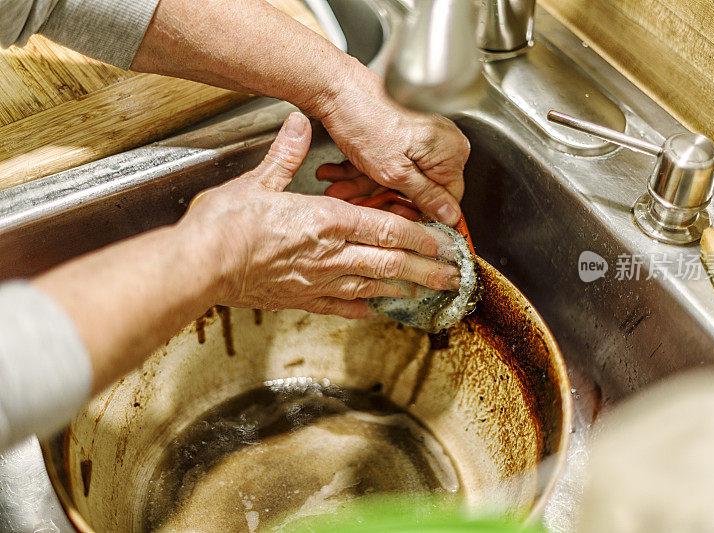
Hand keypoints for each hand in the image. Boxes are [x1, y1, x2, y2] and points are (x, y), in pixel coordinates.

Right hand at [179, 112, 461, 317]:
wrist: (199, 267)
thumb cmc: (224, 225)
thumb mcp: (258, 180)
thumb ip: (286, 155)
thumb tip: (298, 124)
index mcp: (326, 221)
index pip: (387, 228)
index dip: (420, 236)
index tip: (444, 242)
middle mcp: (330, 255)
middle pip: (391, 263)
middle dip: (427, 270)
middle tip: (453, 276)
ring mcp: (317, 281)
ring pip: (373, 286)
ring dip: (405, 290)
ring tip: (428, 294)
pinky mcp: (299, 300)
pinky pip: (338, 306)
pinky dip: (361, 308)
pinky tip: (375, 310)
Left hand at [316, 65, 469, 225]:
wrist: (335, 86)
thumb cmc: (364, 118)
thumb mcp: (395, 172)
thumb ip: (425, 196)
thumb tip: (450, 215)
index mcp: (451, 151)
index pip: (447, 198)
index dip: (420, 213)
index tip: (397, 220)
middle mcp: (442, 141)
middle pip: (418, 188)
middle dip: (382, 198)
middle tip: (358, 206)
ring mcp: (421, 136)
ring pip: (397, 176)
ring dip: (365, 186)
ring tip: (339, 189)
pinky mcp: (402, 133)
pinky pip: (388, 161)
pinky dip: (363, 170)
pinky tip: (339, 175)